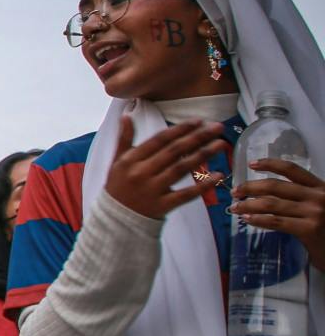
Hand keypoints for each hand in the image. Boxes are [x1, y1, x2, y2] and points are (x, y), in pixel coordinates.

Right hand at [102, 117, 224, 219]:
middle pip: (174, 151)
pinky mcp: (163, 205)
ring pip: (182, 169)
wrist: (114, 219)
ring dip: (203, 155)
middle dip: (198, 137)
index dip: (180, 129)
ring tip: (221, 144)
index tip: (198, 121)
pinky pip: (186, 194)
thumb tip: (127, 116)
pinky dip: (203, 185)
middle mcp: (142, 173)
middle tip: (217, 127)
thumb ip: (124, 139)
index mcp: (130, 160)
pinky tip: (218, 175)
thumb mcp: (117, 161)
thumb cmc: (118, 186)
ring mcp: (153, 190)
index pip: (159, 140)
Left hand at [233, 158, 324, 267]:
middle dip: (250, 187)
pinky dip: (258, 220)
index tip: (251, 164)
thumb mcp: (319, 204)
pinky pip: (276, 222)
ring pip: (272, 204)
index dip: (270, 164)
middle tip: (235, 192)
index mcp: (320, 186)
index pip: (291, 169)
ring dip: (248, 205)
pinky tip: (247, 219)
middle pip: (275, 186)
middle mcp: (317, 196)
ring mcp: (314, 213)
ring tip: (235, 208)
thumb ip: (300, 196)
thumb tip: (263, 192)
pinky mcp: (309, 229)